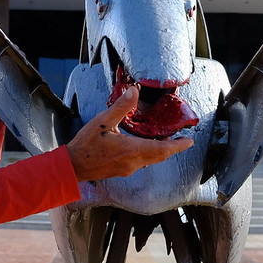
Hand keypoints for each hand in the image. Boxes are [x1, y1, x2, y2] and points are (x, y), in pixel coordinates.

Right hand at [66, 86, 193, 181]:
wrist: (72, 167)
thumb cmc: (86, 146)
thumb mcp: (103, 121)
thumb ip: (121, 106)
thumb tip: (134, 91)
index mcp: (132, 149)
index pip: (163, 149)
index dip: (178, 146)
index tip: (189, 142)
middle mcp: (134, 162)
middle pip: (160, 156)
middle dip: (172, 148)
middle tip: (181, 140)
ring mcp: (128, 168)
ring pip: (151, 160)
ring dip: (160, 151)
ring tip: (164, 140)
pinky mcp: (122, 170)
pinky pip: (141, 162)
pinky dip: (148, 154)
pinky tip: (143, 146)